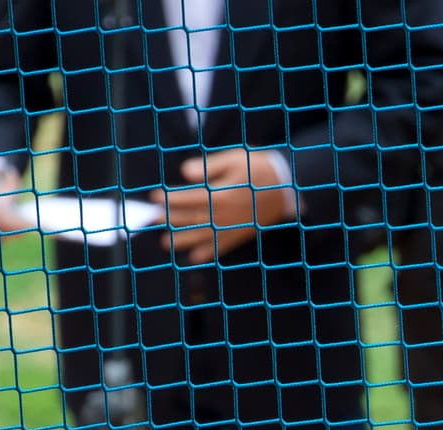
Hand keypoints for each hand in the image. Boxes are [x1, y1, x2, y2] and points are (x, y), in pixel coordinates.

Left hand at [154, 148, 292, 262]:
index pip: (189, 198)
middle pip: (191, 218)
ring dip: (183, 240)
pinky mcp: (241, 234)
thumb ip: (209, 166)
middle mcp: (224, 215)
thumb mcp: (236, 159)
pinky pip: (222, 247)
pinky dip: (208, 253)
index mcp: (221, 194)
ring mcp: (233, 227)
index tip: (155, 197)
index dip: (170, 198)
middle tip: (152, 220)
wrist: (289, 187)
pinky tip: (194, 258)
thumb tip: (185, 173)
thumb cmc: (260, 168)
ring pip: (202, 236)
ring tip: (166, 243)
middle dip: (170, 219)